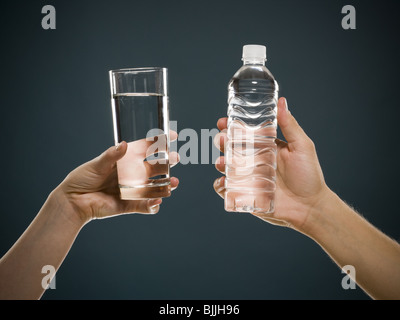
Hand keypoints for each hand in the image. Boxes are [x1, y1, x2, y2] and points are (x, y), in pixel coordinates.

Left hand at [53, 134, 179, 226]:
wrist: (73, 201)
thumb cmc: (82, 178)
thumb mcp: (96, 164)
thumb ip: (111, 156)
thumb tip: (124, 145)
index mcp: (126, 160)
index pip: (147, 148)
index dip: (161, 141)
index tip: (173, 136)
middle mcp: (132, 173)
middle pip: (156, 167)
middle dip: (168, 162)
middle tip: (175, 159)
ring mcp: (133, 189)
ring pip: (155, 186)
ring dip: (167, 185)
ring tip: (174, 183)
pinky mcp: (129, 204)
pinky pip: (145, 206)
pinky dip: (153, 205)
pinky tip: (158, 201)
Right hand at [213, 97, 329, 231]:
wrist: (310, 208)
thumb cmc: (309, 176)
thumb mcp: (302, 146)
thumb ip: (290, 125)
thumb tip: (281, 102)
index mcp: (266, 147)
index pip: (245, 133)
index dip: (232, 126)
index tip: (223, 121)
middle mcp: (255, 161)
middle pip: (232, 148)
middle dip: (222, 142)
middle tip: (223, 140)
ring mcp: (249, 177)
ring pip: (227, 167)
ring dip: (221, 162)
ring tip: (223, 162)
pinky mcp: (246, 194)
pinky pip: (227, 189)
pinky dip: (220, 185)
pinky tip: (224, 182)